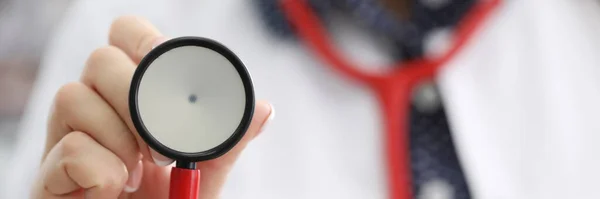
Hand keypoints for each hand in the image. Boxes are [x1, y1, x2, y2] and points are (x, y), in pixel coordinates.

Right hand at [31, 16, 273, 198]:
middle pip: (100, 60)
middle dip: (137, 99)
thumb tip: (263, 109)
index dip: (146, 43)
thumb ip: (226, 142)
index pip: (125, 40)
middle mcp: (96, 112)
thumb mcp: (205, 173)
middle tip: (161, 146)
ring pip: (73, 95)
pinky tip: (112, 191)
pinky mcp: (48, 176)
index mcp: (132, 102)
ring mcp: (66, 140)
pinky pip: (68, 148)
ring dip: (120, 138)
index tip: (170, 76)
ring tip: (136, 174)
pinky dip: (101, 171)